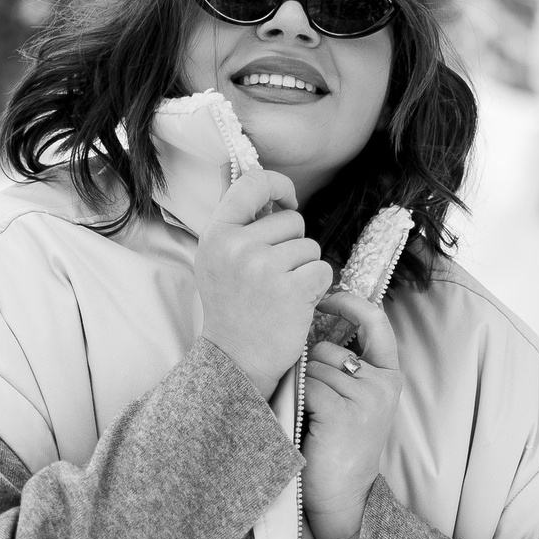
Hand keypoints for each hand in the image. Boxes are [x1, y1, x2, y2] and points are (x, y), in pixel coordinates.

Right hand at [194, 169, 332, 397]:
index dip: (278, 185)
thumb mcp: (217, 258)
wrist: (235, 360)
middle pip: (291, 219)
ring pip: (310, 246)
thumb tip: (254, 178)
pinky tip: (295, 304)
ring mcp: (264, 267)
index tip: (288, 199)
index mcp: (216, 234)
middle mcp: (237, 246)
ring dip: (304, 268)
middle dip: (292, 244)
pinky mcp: (292, 289)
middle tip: (271, 277)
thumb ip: (236, 221)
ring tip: (280, 293)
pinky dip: (316, 287)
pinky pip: (322, 269)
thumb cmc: (232, 307)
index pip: (252, 182)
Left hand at [299, 292, 399, 538]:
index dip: (350, 303)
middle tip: (311, 410)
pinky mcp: (346, 411)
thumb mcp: (350, 403)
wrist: (340, 501)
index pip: (376, 322)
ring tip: (311, 424)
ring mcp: (368, 397)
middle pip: (327, 349)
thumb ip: (343, 369)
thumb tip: (308, 327)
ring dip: (301, 391)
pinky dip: (298, 403)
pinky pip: (308, 386)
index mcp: (388, 378)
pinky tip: (308, 427)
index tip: (326, 296)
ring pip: (314, 368)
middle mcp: (384, 384)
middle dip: (309, 371)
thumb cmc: (335, 451)